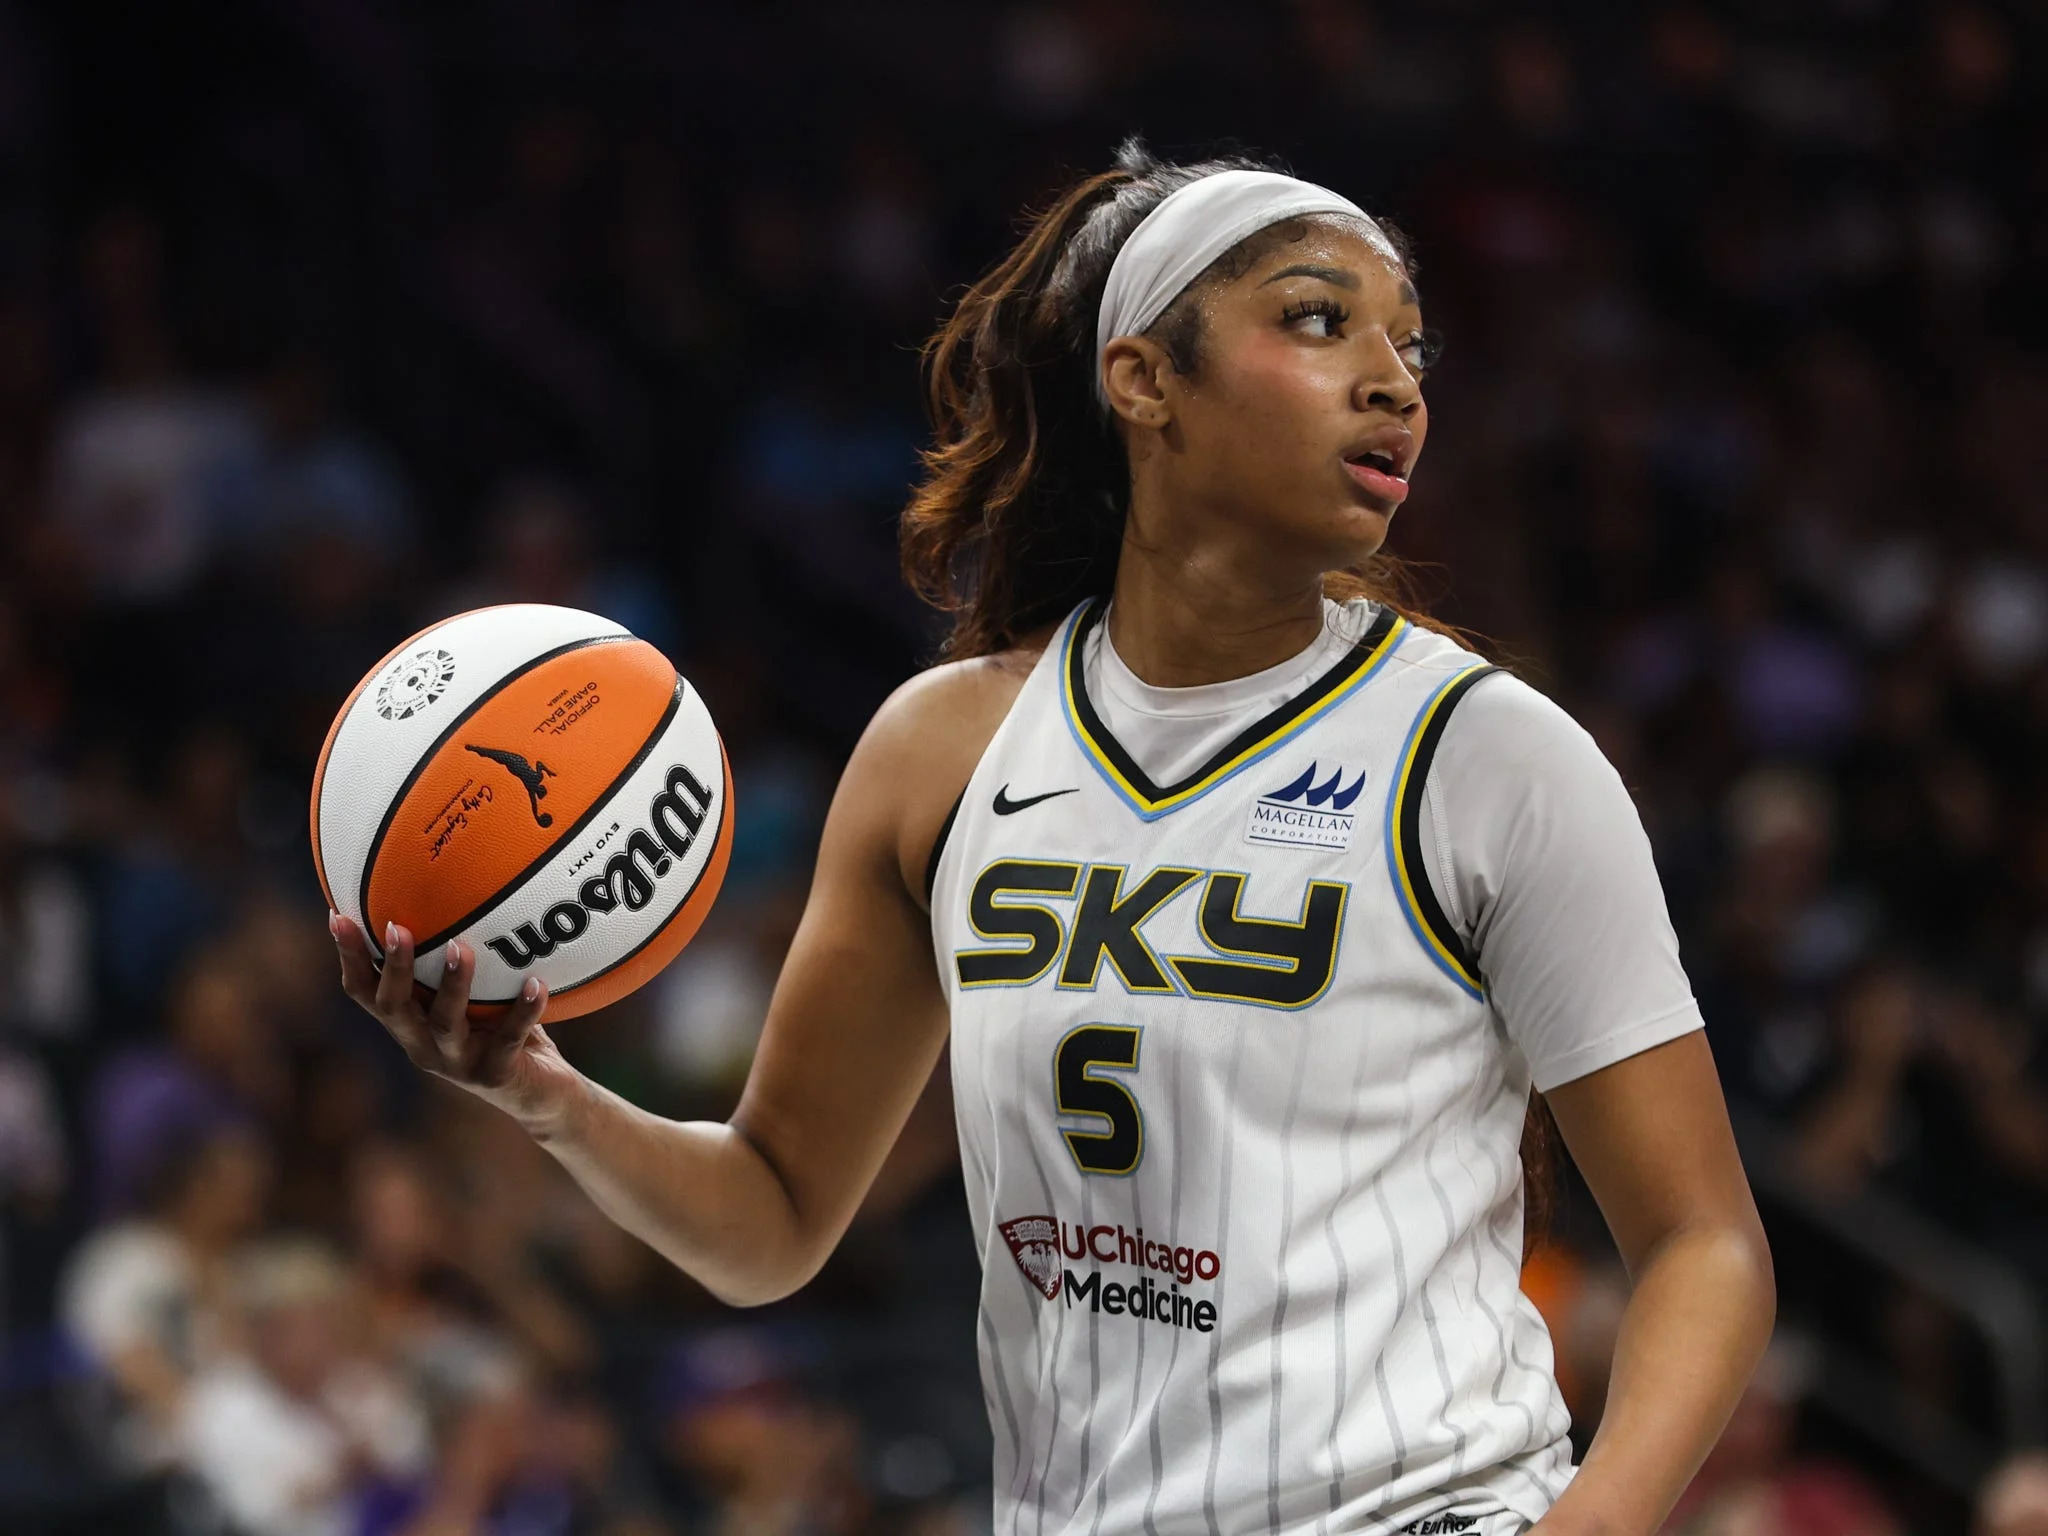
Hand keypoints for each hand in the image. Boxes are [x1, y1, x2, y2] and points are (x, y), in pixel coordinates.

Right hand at [331, 914, 585, 1136]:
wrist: (541, 1092)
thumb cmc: (502, 1029)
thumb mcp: (476, 994)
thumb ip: (456, 959)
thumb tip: (458, 887)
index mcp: (409, 1024)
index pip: (365, 992)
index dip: (349, 958)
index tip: (337, 915)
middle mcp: (422, 1045)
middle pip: (394, 1008)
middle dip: (393, 967)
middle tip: (396, 927)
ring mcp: (457, 1064)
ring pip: (446, 1023)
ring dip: (452, 983)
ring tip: (460, 948)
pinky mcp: (494, 1076)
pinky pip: (508, 1039)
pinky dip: (523, 1010)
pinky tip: (536, 983)